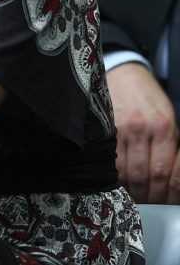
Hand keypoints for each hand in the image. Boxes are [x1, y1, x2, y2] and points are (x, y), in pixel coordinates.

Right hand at [107, 63, 179, 202]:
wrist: (121, 70)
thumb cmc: (146, 96)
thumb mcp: (167, 117)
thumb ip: (169, 145)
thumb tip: (171, 178)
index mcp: (164, 127)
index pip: (166, 171)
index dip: (165, 192)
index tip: (164, 200)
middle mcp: (142, 129)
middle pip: (145, 175)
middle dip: (148, 195)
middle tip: (148, 202)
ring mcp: (120, 128)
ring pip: (125, 171)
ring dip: (130, 189)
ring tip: (132, 195)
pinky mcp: (103, 127)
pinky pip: (109, 160)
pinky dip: (113, 175)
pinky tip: (116, 180)